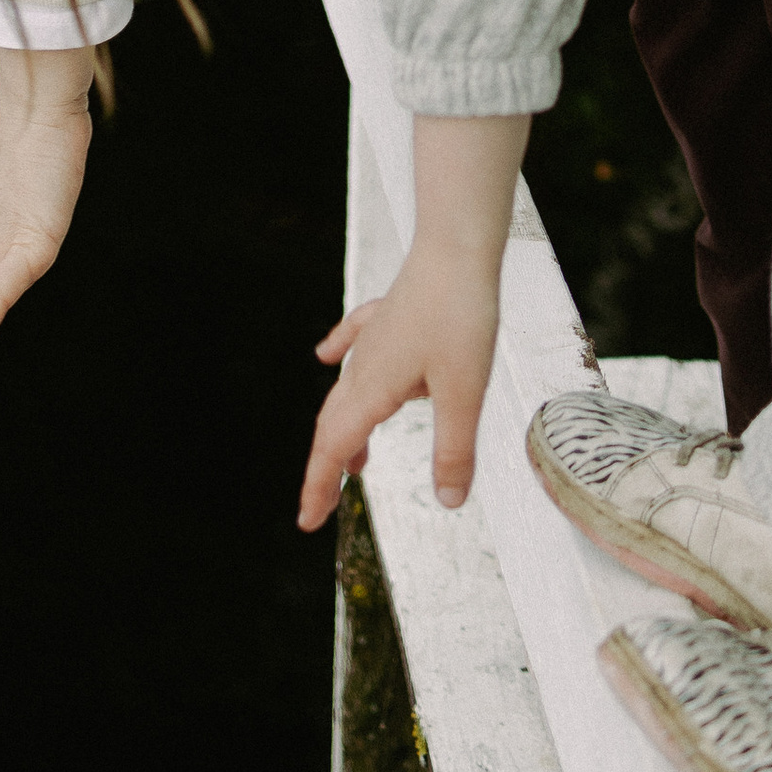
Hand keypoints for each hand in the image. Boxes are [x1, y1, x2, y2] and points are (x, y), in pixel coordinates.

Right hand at [299, 110, 525, 530]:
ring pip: (346, 390)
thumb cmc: (460, 316)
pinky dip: (339, 355)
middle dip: (328, 468)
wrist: (457, 249)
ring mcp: (374, 337)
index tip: (308, 522)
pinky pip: (354, 340)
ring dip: (344, 428)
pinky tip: (326, 355)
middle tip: (324, 505)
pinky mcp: (388, 314)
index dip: (319, 487)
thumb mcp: (463, 393)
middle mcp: (364, 365)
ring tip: (354, 463)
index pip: (336, 448)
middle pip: (334, 423)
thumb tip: (449, 502)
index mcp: (374, 388)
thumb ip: (454, 450)